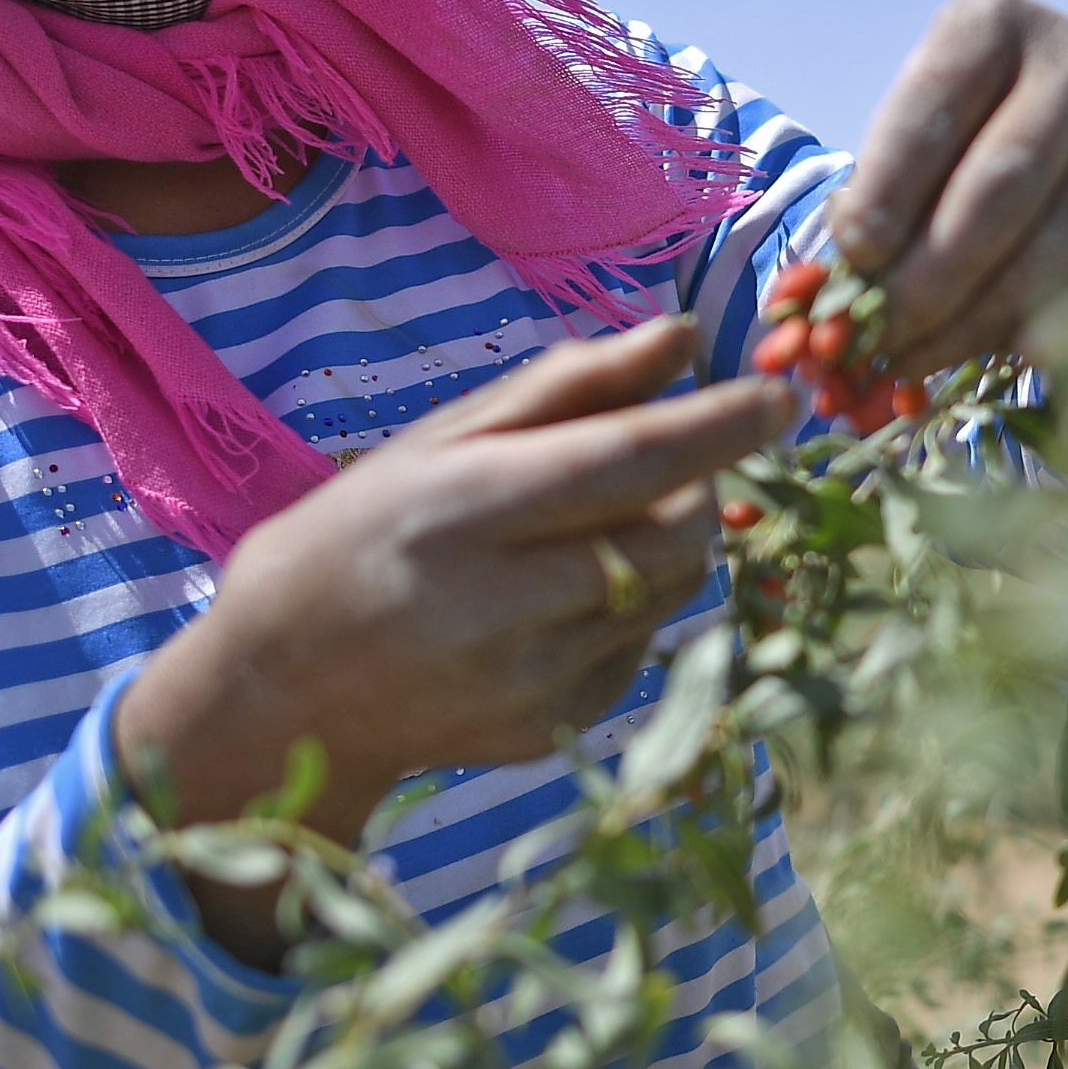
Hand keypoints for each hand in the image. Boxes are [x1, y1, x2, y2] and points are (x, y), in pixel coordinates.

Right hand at [113, 320, 792, 965]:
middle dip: (700, 485)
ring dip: (666, 546)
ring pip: (671, 592)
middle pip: (673, 533)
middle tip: (669, 462)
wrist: (283, 689)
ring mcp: (528, 680)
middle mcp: (496, 604)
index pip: (628, 460)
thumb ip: (568, 386)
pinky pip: (644, 651)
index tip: (784, 395)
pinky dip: (632, 610)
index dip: (718, 426)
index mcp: (461, 510)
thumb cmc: (365, 534)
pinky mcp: (550, 731)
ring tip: (586, 531)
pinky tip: (556, 602)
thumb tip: (685, 337)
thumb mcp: (442, 442)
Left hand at [832, 0, 1067, 372]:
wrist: (1065, 142)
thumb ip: (879, 203)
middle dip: (936, 269)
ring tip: (928, 356)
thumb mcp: (911, 148)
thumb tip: (840, 284)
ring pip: (1061, 235)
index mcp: (993, 24)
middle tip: (885, 331)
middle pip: (1003, 181)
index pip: (934, 108)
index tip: (855, 255)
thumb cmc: (959, 145)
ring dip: (988, 310)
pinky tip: (1030, 351)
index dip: (890, 188)